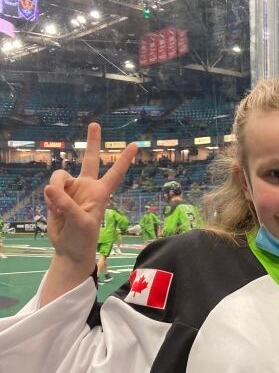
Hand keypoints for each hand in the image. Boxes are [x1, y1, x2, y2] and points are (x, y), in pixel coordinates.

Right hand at [43, 123, 136, 269]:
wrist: (69, 248)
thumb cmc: (83, 238)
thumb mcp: (80, 222)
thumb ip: (66, 204)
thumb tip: (50, 187)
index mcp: (101, 192)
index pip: (115, 173)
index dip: (124, 159)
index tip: (135, 145)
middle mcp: (87, 186)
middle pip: (89, 159)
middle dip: (92, 142)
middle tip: (95, 124)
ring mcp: (72, 189)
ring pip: (59, 176)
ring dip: (56, 190)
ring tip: (58, 208)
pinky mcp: (58, 194)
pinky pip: (49, 187)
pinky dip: (48, 197)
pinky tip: (53, 209)